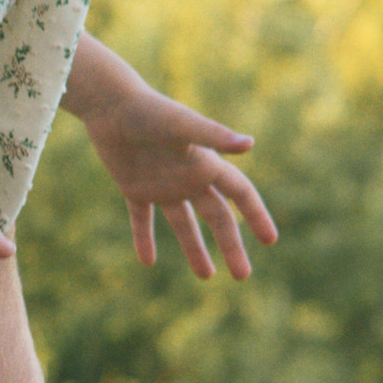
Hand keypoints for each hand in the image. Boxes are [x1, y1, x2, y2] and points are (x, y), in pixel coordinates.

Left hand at [66, 51, 276, 280]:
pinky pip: (141, 220)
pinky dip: (143, 239)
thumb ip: (214, 135)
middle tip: (243, 275)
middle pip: (217, 218)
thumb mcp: (183, 125)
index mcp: (205, 164)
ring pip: (183, 224)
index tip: (271, 241)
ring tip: (206, 276)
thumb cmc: (150, 111)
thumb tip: (250, 145)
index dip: (256, 216)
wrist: (111, 105)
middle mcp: (188, 177)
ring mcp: (162, 185)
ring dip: (195, 249)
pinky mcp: (134, 188)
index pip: (240, 194)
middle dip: (231, 246)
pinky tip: (146, 262)